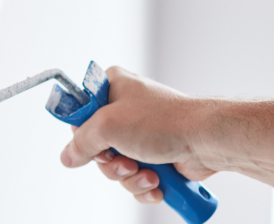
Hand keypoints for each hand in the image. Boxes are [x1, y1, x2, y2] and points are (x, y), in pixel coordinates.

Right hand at [59, 66, 217, 203]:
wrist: (206, 140)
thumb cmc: (163, 121)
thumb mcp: (107, 126)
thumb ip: (81, 142)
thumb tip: (68, 157)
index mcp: (113, 88)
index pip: (80, 111)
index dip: (82, 133)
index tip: (92, 144)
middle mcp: (126, 109)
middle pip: (97, 146)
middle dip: (111, 164)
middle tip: (126, 162)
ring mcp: (141, 134)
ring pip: (117, 166)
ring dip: (130, 177)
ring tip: (148, 174)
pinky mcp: (156, 155)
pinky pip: (137, 178)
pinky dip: (145, 186)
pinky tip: (157, 183)